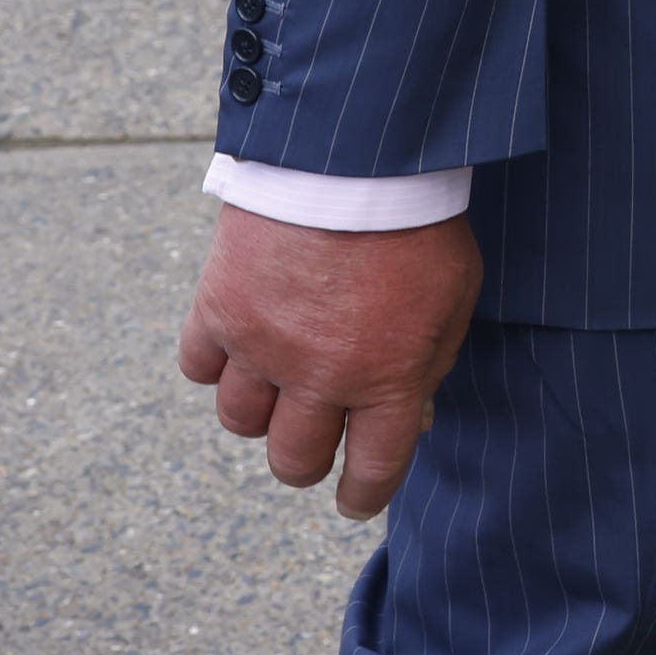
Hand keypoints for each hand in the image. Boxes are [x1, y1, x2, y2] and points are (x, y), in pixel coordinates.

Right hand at [180, 206, 480, 520]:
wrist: (356, 154)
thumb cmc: (418, 222)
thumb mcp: (455, 298)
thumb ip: (430, 363)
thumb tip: (414, 416)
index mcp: (388, 379)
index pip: (372, 471)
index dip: (363, 495)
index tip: (354, 499)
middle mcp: (320, 376)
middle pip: (293, 461)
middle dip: (306, 461)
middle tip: (314, 441)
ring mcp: (263, 346)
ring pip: (242, 423)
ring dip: (261, 413)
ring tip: (278, 384)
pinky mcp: (218, 309)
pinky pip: (200, 369)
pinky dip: (217, 365)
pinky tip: (240, 345)